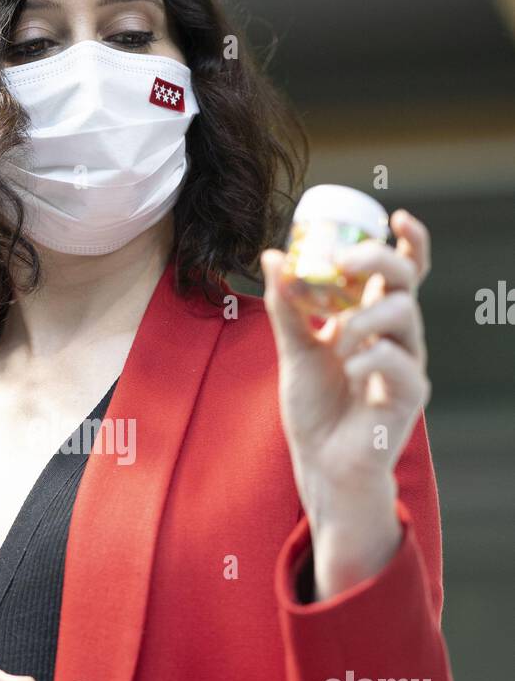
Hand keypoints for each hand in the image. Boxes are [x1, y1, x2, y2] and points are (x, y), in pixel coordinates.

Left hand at [261, 209, 431, 596]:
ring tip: (336, 340)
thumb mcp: (295, 352)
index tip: (395, 215)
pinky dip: (371, 356)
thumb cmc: (316, 409)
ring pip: (406, 316)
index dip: (407, 241)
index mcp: (374, 319)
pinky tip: (349, 366)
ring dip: (365, 317)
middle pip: (406, 281)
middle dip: (378, 260)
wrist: (321, 466)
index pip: (402, 271)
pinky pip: (401, 363)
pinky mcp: (408, 398)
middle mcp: (397, 337)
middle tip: (343, 262)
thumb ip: (287, 307)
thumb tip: (273, 255)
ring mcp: (406, 366)